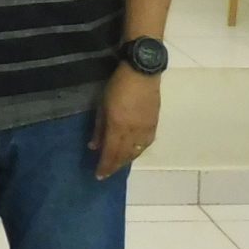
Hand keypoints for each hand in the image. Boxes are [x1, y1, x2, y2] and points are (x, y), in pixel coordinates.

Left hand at [93, 64, 160, 179]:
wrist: (142, 72)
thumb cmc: (117, 85)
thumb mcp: (102, 105)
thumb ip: (99, 128)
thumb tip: (94, 146)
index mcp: (117, 126)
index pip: (111, 153)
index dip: (105, 166)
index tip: (99, 176)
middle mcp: (133, 132)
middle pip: (123, 155)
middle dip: (114, 166)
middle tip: (107, 174)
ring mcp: (145, 129)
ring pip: (136, 152)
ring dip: (126, 160)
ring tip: (118, 165)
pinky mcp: (154, 124)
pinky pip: (146, 144)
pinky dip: (138, 152)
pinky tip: (134, 153)